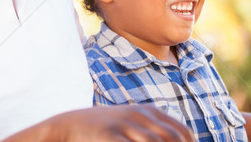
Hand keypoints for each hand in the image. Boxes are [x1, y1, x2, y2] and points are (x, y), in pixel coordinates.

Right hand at [48, 105, 195, 141]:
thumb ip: (153, 132)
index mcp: (148, 112)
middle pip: (172, 138)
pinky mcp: (110, 135)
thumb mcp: (131, 124)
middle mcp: (139, 116)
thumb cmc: (105, 129)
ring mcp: (125, 125)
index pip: (182, 133)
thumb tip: (181, 141)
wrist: (69, 125)